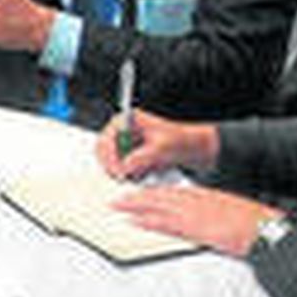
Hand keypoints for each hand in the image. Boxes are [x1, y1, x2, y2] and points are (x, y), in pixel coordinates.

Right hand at [96, 110, 219, 179]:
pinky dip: (127, 174)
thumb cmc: (181, 140)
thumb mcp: (161, 148)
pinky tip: (140, 174)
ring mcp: (126, 143)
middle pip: (103, 150)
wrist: (193, 149)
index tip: (118, 170)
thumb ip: (141, 157)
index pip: (107, 137)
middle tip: (122, 177)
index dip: (109, 155)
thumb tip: (124, 166)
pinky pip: (119, 168)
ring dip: (119, 171)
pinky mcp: (130, 156)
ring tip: (136, 174)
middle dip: (112, 165)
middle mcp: (124, 130)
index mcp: (128, 119)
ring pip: (109, 161)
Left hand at [110, 185, 282, 257]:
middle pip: (160, 196)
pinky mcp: (194, 228)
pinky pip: (166, 223)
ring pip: (158, 206)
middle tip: (118, 199)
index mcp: (205, 196)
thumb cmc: (252, 223)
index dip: (153, 194)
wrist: (264, 229)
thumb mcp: (230, 213)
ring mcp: (194, 213)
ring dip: (136, 206)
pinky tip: (136, 221)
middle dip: (137, 198)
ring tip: (118, 207)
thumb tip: (202, 221)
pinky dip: (149, 221)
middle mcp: (196, 201)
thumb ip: (211, 214)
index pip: (173, 192)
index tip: (139, 195)